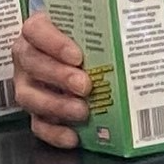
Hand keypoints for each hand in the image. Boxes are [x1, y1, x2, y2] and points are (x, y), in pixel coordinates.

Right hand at [16, 6, 94, 149]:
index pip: (36, 30)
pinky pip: (38, 125)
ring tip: (82, 111)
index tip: (77, 55)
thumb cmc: (83, 39)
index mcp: (37, 31)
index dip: (54, 43)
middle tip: (85, 85)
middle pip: (33, 63)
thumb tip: (136, 34)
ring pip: (30, 96)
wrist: (70, 58)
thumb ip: (104, 28)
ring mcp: (28, 85)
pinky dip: (54, 133)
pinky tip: (73, 136)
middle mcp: (27, 58)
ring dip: (56, 105)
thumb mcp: (90, 27)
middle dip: (59, 76)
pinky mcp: (34, 111)